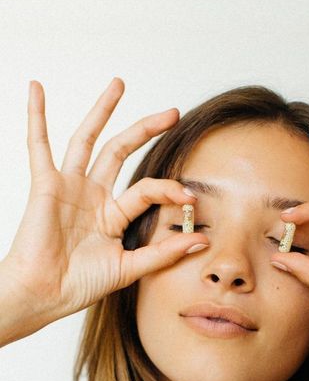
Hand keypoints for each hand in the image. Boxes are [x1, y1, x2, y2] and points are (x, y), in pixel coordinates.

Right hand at [1, 78, 208, 334]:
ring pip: (87, 140)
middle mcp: (92, 195)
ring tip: (119, 85)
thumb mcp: (129, 267)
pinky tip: (36, 89)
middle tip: (172, 113)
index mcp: (112, 214)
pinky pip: (38, 146)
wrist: (45, 295)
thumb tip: (201, 240)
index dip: (168, 189)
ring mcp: (69, 187)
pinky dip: (36, 117)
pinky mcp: (46, 185)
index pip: (146, 190)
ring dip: (102, 111)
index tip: (189, 196)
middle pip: (121, 151)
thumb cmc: (80, 285)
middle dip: (146, 129)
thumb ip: (163, 253)